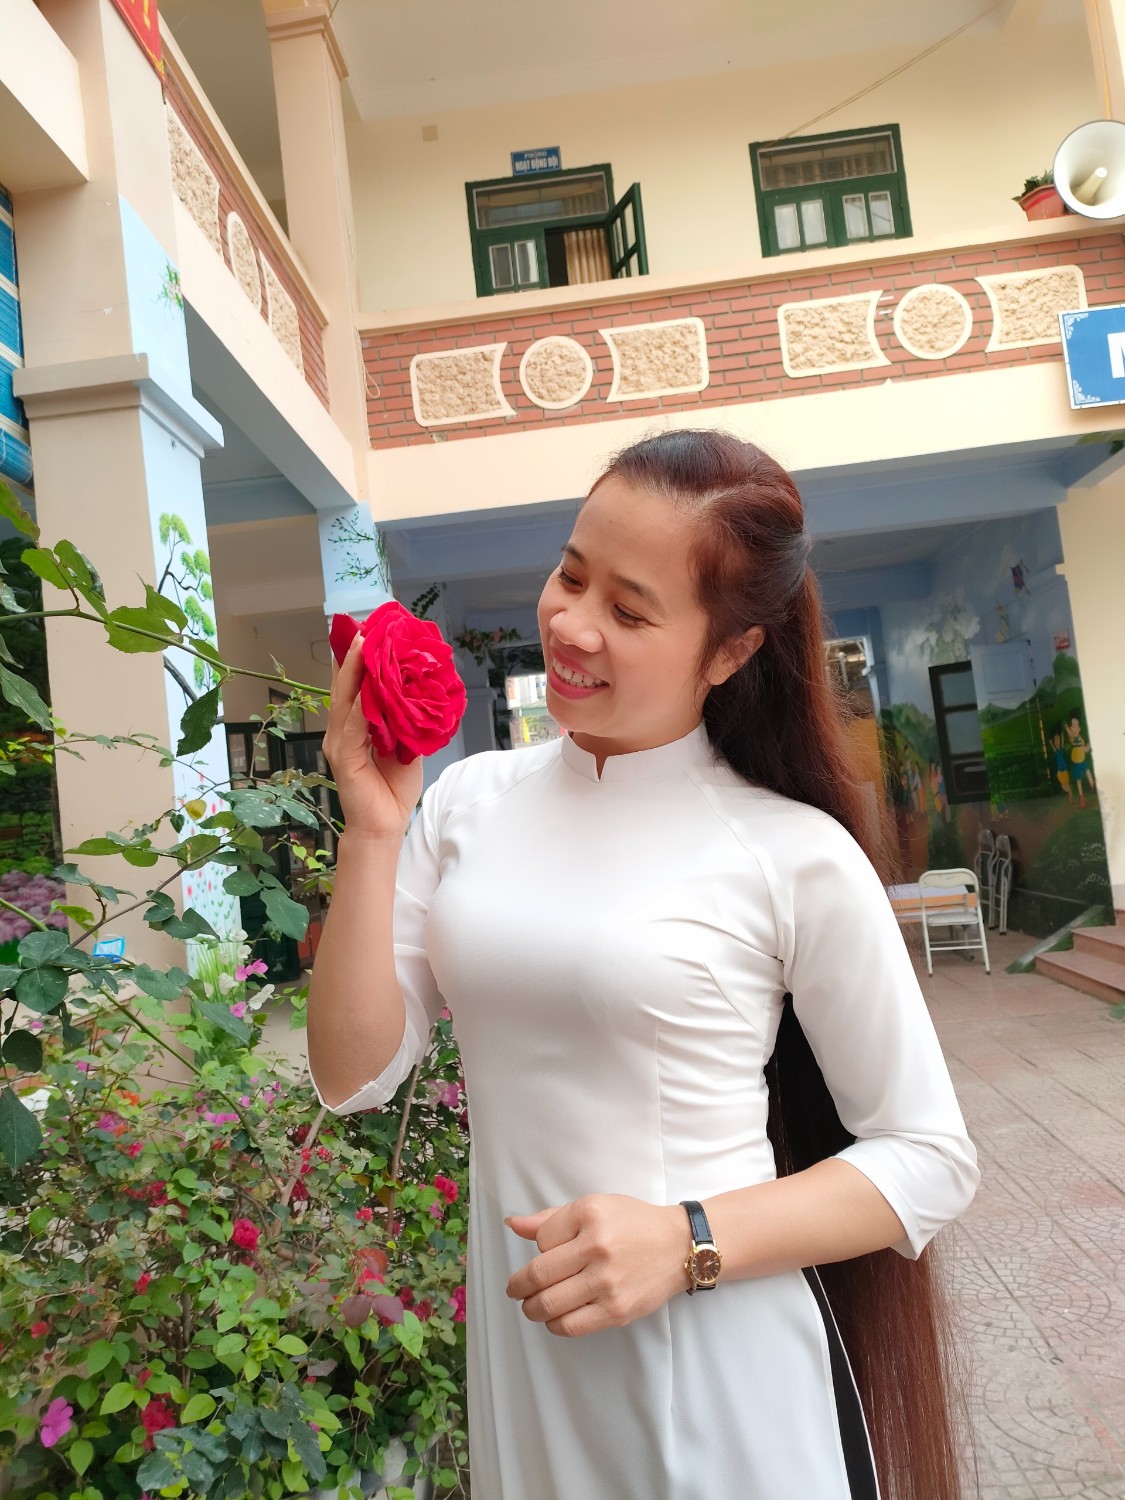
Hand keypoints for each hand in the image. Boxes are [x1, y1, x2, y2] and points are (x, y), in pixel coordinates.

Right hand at [322, 632, 421, 840]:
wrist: (384, 826)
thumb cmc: (393, 786)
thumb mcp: (405, 745)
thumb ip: (404, 719)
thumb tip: (417, 691)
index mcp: (354, 725)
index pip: (354, 685)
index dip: (357, 658)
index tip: (367, 630)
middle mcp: (342, 730)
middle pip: (344, 685)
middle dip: (351, 655)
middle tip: (361, 626)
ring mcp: (339, 744)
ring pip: (345, 700)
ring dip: (353, 671)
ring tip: (361, 645)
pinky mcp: (343, 760)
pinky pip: (353, 729)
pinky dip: (360, 708)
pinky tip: (366, 691)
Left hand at [505, 1195, 691, 1337]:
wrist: (678, 1246)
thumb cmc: (633, 1223)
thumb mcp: (594, 1207)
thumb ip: (551, 1218)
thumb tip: (512, 1224)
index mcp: (589, 1214)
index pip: (542, 1239)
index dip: (537, 1249)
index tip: (545, 1254)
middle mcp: (597, 1246)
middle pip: (539, 1275)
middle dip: (518, 1286)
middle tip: (515, 1290)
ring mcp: (607, 1281)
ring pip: (550, 1304)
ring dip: (532, 1308)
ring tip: (532, 1305)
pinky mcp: (616, 1310)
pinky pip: (571, 1325)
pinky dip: (554, 1324)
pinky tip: (555, 1317)